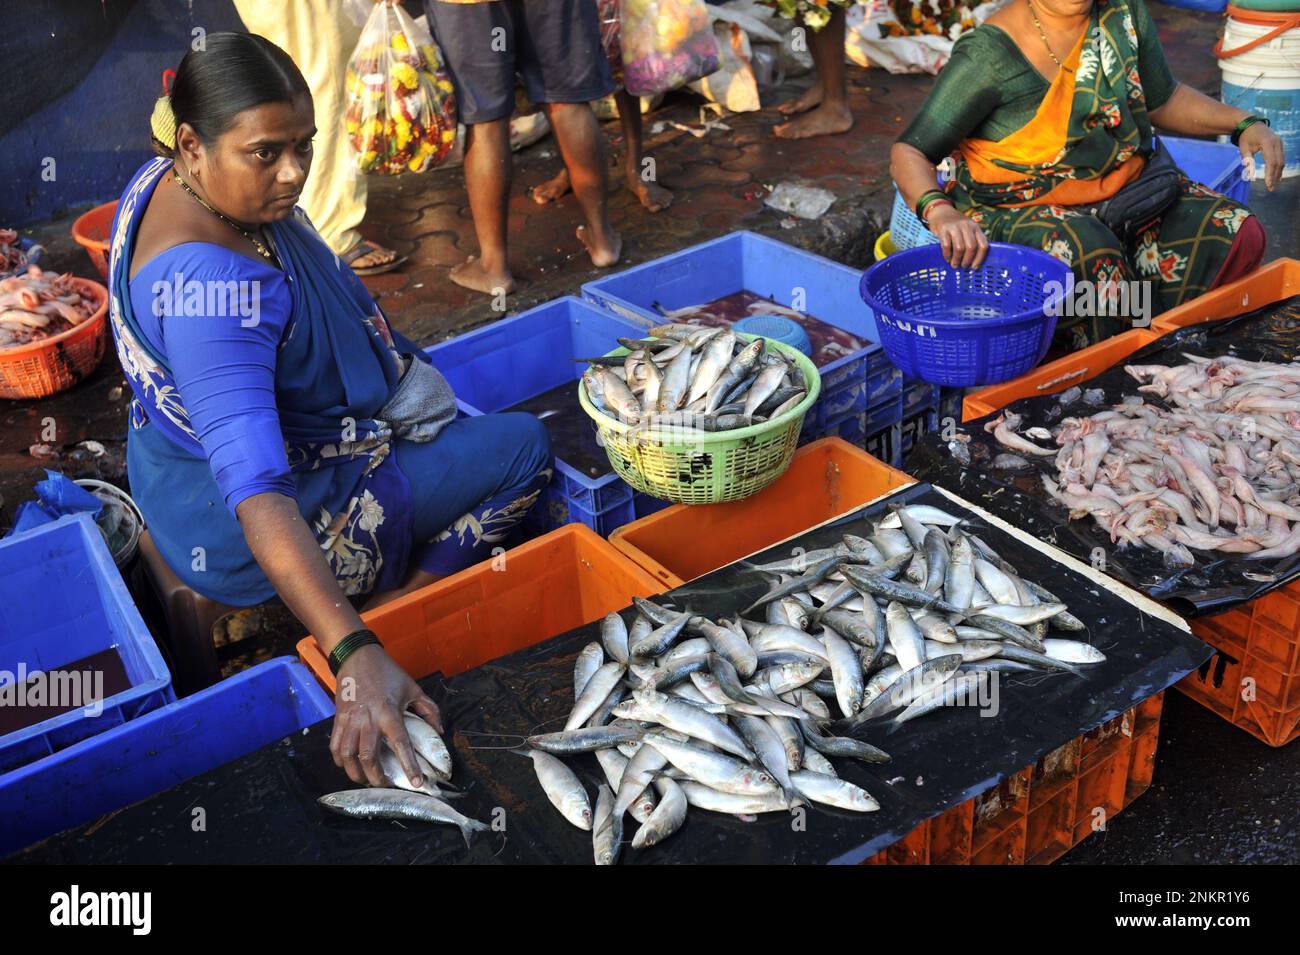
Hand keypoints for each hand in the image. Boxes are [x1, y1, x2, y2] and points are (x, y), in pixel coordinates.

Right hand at [329, 643, 442, 786]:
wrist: (357, 656)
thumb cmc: (387, 673)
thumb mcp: (413, 688)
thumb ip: (428, 710)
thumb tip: (439, 731)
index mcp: (389, 712)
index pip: (400, 744)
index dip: (409, 765)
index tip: (416, 782)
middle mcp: (368, 719)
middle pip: (368, 757)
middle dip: (376, 777)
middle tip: (385, 785)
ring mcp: (350, 720)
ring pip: (348, 756)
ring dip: (356, 773)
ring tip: (366, 780)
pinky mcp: (338, 719)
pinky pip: (334, 747)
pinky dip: (340, 761)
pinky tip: (349, 766)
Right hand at [928, 203, 988, 268]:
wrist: (942, 212)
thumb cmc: (956, 226)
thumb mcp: (968, 229)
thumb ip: (973, 241)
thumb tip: (974, 262)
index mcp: (976, 228)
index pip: (983, 245)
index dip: (980, 258)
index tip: (974, 268)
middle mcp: (967, 226)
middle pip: (971, 247)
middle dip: (967, 260)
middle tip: (964, 266)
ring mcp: (955, 227)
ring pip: (960, 248)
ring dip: (957, 260)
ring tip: (954, 265)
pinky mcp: (943, 229)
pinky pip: (946, 246)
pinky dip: (947, 255)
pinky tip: (947, 258)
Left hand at [1238, 121, 1285, 191]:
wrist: (1250, 124)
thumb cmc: (1245, 137)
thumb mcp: (1243, 149)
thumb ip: (1247, 162)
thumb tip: (1250, 176)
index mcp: (1267, 143)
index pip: (1271, 161)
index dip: (1270, 174)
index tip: (1268, 185)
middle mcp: (1276, 142)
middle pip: (1278, 162)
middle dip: (1275, 176)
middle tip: (1270, 189)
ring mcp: (1279, 143)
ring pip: (1281, 161)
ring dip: (1278, 173)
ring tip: (1273, 185)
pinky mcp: (1279, 144)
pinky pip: (1280, 157)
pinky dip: (1278, 167)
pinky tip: (1277, 176)